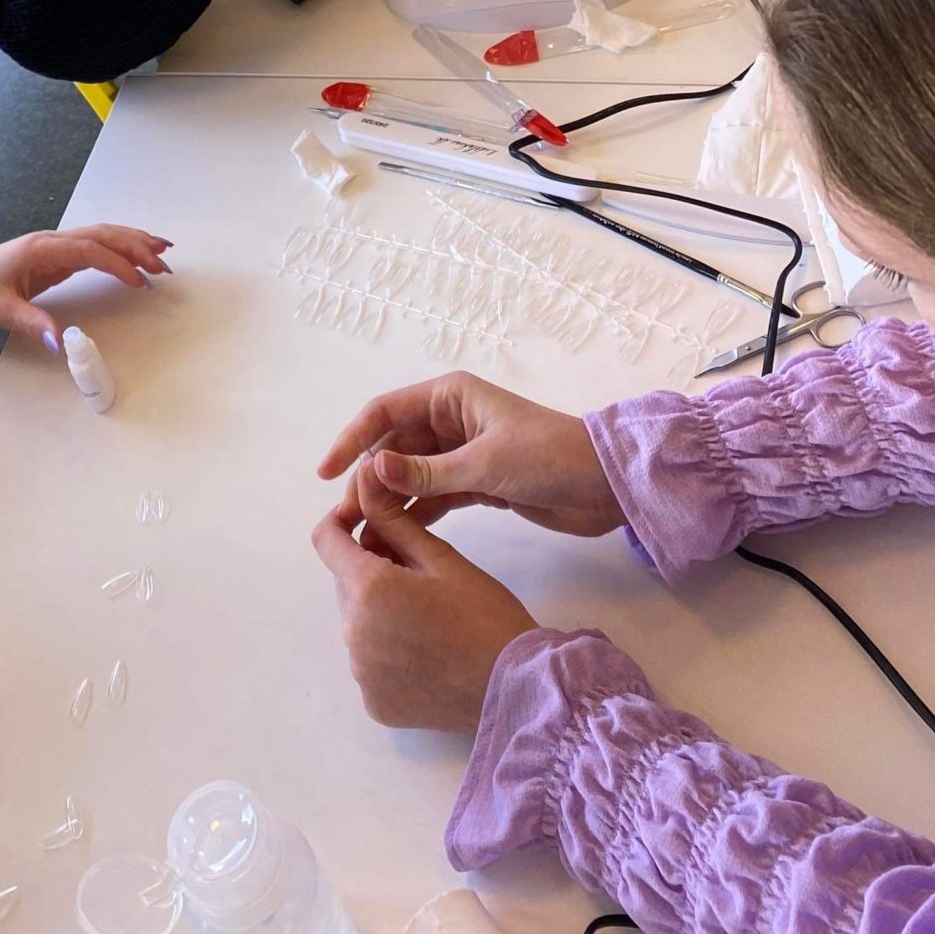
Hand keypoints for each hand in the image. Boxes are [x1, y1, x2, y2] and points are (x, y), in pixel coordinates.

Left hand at [0, 226, 171, 346]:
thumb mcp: (0, 311)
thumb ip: (33, 323)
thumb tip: (63, 343)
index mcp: (39, 248)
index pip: (88, 249)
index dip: (116, 263)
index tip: (140, 282)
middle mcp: (51, 241)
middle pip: (101, 234)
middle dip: (135, 245)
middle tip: (164, 262)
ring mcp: (55, 247)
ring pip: (101, 236)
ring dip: (132, 243)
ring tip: (163, 252)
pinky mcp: (57, 258)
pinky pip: (95, 249)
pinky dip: (118, 251)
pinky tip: (135, 259)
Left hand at [312, 460, 535, 730]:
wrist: (516, 689)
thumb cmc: (484, 615)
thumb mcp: (441, 559)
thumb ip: (393, 519)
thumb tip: (363, 475)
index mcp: (367, 589)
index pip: (325, 540)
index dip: (341, 521)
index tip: (369, 520)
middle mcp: (352, 633)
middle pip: (345, 583)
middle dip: (370, 568)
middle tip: (418, 571)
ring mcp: (361, 673)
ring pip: (358, 623)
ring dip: (379, 610)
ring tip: (427, 614)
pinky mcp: (374, 702)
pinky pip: (370, 663)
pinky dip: (388, 651)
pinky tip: (426, 651)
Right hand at [318, 371, 621, 536]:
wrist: (607, 486)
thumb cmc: (548, 458)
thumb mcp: (485, 464)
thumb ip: (427, 472)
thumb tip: (372, 471)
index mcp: (451, 396)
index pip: (386, 413)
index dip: (352, 440)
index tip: (327, 474)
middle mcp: (452, 418)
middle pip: (395, 446)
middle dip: (369, 479)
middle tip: (347, 519)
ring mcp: (465, 451)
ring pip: (413, 474)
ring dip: (390, 500)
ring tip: (365, 535)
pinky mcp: (479, 482)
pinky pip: (435, 494)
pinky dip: (416, 513)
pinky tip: (397, 537)